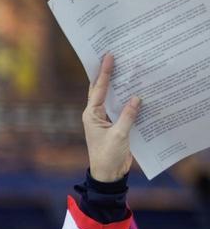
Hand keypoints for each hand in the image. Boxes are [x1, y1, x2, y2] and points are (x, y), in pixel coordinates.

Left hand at [84, 54, 139, 181]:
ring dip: (119, 85)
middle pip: (101, 90)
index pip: (98, 89)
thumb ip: (128, 116)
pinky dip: (128, 99)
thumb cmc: (108, 156)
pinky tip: (137, 90)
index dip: (105, 72)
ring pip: (112, 97)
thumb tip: (137, 97)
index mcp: (91, 115)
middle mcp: (96, 114)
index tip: (108, 56)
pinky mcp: (115, 125)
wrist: (108, 174)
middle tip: (113, 55)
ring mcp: (106, 119)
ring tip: (126, 67)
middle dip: (107, 73)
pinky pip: (122, 108)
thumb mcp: (119, 135)